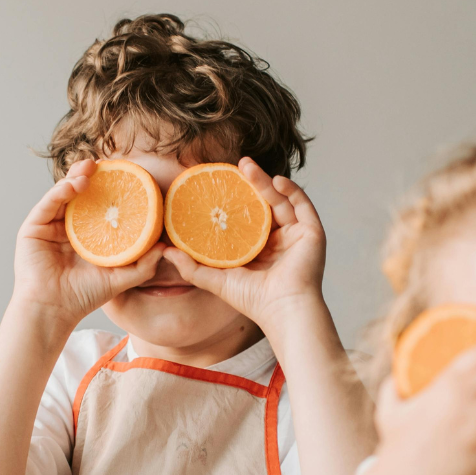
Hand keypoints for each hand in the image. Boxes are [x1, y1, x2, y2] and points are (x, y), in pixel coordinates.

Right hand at [12, 160, 167, 326]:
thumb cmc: (84, 296)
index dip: (108, 188)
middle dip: (90, 176)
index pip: (96, 204)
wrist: (55, 310)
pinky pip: (47, 204)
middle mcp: (66, 227)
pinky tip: (74, 186)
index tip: (124, 173)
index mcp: (86, 235)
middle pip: (78, 194)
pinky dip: (60, 192)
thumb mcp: (120, 278)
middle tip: (105, 163)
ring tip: (90, 169)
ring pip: (62, 194)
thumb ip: (143, 265)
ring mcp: (48, 226)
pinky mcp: (33, 229)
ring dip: (76, 178)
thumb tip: (166, 248)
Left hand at [161, 158, 327, 333]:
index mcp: (261, 248)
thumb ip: (190, 266)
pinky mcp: (312, 233)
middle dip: (252, 182)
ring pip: (282, 200)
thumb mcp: (216, 280)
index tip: (220, 181)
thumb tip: (163, 250)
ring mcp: (297, 234)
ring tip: (248, 167)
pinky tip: (275, 181)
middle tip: (237, 164)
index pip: (248, 215)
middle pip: (265, 203)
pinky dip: (291, 190)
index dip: (236, 197)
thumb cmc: (253, 300)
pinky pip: (302, 205)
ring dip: (267, 181)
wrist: (281, 310)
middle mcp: (280, 238)